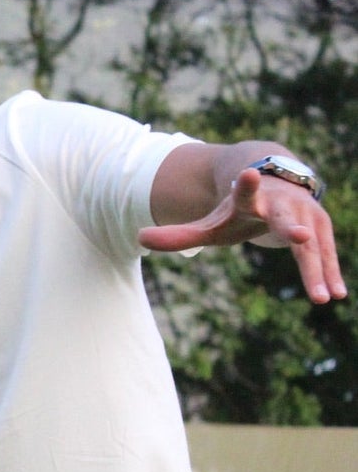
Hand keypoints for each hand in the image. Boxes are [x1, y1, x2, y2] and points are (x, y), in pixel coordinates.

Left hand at [138, 168, 345, 304]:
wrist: (276, 184)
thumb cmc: (237, 211)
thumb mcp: (209, 224)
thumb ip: (178, 235)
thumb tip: (138, 238)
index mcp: (251, 199)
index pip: (245, 192)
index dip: (246, 184)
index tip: (246, 174)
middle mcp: (282, 204)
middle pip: (287, 217)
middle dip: (295, 226)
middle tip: (302, 235)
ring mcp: (306, 215)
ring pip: (311, 246)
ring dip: (317, 270)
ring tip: (322, 297)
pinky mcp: (320, 229)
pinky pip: (325, 256)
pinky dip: (329, 274)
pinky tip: (334, 296)